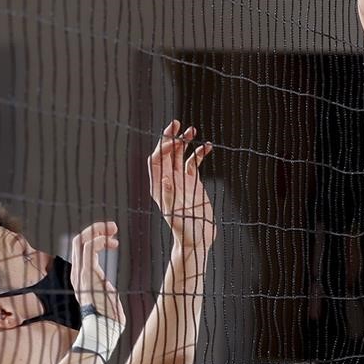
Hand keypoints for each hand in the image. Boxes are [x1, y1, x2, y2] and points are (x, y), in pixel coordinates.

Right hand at [70, 221, 125, 324]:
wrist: (102, 332)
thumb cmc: (107, 321)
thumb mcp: (105, 299)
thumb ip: (104, 290)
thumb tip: (109, 288)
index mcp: (81, 278)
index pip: (81, 251)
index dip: (96, 240)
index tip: (114, 240)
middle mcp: (76, 273)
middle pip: (78, 241)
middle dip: (95, 229)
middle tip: (113, 227)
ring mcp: (79, 273)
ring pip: (81, 240)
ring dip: (98, 230)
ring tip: (114, 229)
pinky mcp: (86, 274)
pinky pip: (89, 247)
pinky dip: (100, 239)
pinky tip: (113, 242)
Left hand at [149, 121, 215, 248]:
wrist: (197, 240)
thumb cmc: (183, 231)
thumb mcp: (174, 215)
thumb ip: (168, 197)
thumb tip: (165, 177)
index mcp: (159, 187)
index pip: (156, 161)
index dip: (161, 147)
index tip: (172, 139)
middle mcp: (168, 181)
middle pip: (166, 153)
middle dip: (171, 138)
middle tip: (177, 123)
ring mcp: (181, 181)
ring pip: (180, 155)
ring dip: (185, 142)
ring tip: (192, 131)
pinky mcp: (193, 183)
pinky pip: (194, 163)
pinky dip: (199, 153)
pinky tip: (207, 146)